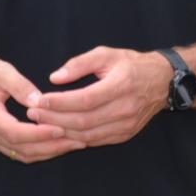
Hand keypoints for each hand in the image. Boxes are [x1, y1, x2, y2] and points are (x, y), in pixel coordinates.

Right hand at [0, 50, 81, 164]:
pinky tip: (56, 144)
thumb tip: (40, 101)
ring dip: (48, 152)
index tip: (62, 130)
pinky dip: (38, 151)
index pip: (15, 133)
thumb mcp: (0, 70)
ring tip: (73, 144)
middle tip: (78, 141)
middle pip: (21, 150)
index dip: (40, 135)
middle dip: (51, 148)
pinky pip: (17, 152)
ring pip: (21, 155)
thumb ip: (20, 86)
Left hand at [25, 46, 174, 147]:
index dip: (59, 103)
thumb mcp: (106, 54)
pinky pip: (96, 140)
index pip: (84, 99)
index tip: (38, 100)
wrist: (162, 82)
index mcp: (121, 85)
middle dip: (54, 119)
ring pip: (87, 134)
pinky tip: (60, 132)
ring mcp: (126, 125)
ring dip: (61, 131)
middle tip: (33, 113)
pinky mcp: (125, 134)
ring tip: (41, 123)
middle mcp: (125, 108)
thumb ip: (80, 63)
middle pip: (83, 120)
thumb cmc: (131, 64)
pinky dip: (75, 138)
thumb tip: (55, 78)